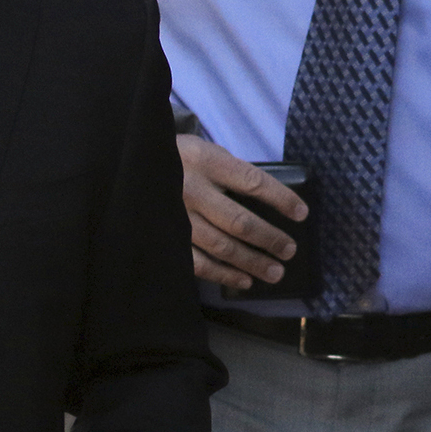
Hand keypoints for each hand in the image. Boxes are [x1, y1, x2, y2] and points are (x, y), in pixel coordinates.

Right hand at [177, 135, 308, 289]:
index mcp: (205, 161)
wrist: (128, 167)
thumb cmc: (178, 160)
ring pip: (221, 246)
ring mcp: (176, 216)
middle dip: (269, 238)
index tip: (301, 213)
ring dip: (252, 262)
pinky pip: (198, 262)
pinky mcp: (165, 237)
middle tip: (289, 250)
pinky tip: (244, 280)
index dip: (281, 199)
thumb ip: (229, 172)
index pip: (252, 182)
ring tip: (275, 272)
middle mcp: (191, 189)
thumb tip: (270, 202)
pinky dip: (224, 274)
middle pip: (239, 221)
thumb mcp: (203, 152)